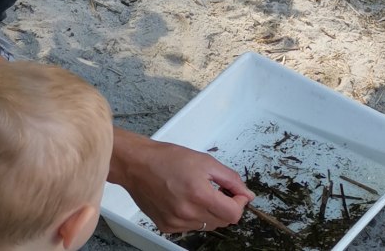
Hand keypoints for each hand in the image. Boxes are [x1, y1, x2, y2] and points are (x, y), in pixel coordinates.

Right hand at [112, 133, 251, 232]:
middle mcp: (188, 213)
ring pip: (208, 225)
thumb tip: (246, 194)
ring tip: (198, 193)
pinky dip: (194, 216)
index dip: (239, 203)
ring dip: (210, 212)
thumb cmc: (168, 159)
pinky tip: (185, 200)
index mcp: (200, 195)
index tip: (236, 194)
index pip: (234, 214)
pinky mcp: (167, 227)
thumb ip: (231, 180)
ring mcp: (176, 222)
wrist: (138, 165)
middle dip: (226, 206)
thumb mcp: (206, 162)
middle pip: (223, 222)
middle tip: (217, 190)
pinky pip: (191, 227)